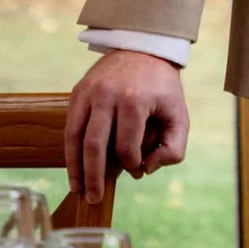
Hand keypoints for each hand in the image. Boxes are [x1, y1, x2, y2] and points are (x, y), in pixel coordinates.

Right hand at [65, 51, 189, 203]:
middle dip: (94, 177)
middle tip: (94, 199)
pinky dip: (70, 150)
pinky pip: (70, 126)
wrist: (144, 48)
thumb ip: (174, 148)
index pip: (126, 146)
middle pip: (95, 145)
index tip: (138, 171)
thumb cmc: (162, 87)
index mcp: (135, 99)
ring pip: (76, 137)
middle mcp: (108, 94)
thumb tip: (148, 169)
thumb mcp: (179, 113)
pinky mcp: (78, 90)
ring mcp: (90, 91)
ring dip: (75, 168)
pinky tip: (73, 168)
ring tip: (79, 190)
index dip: (132, 165)